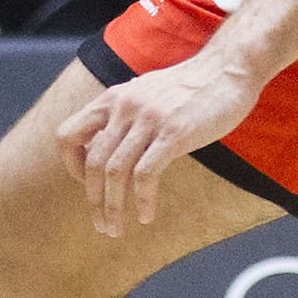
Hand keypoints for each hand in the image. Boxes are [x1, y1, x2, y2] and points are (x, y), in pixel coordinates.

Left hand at [55, 51, 263, 236]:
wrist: (229, 68)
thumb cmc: (190, 86)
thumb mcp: (146, 93)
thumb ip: (124, 116)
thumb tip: (107, 146)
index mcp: (113, 98)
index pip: (68, 135)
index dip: (72, 164)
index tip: (89, 184)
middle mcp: (124, 107)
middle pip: (92, 162)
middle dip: (93, 200)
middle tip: (102, 225)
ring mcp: (148, 119)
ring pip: (115, 172)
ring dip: (112, 207)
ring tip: (116, 229)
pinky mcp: (174, 133)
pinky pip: (146, 174)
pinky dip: (142, 200)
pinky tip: (146, 216)